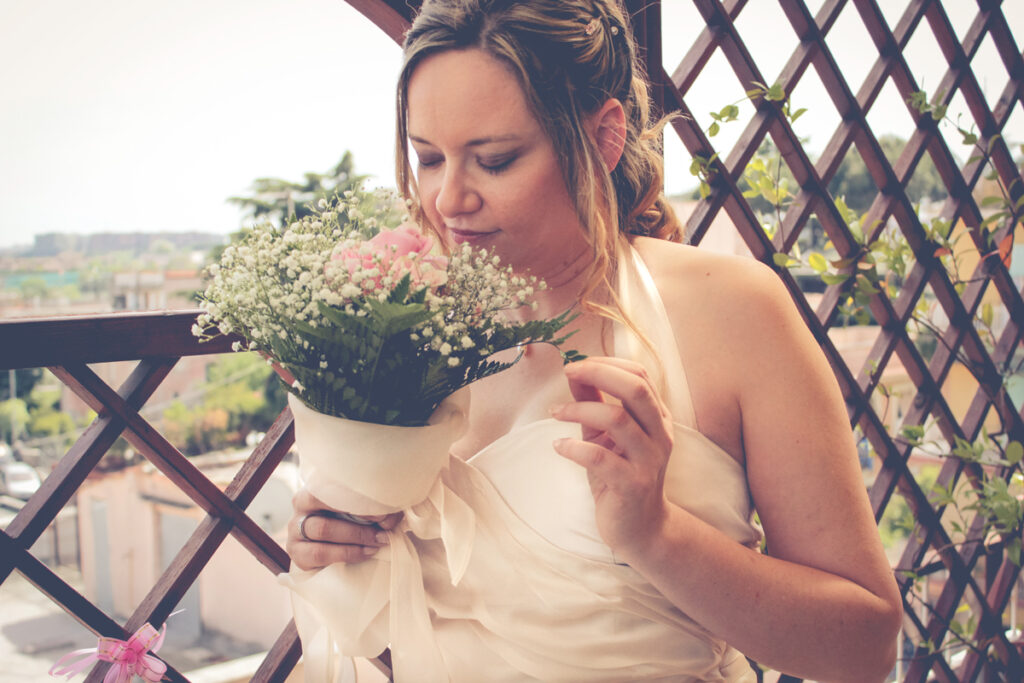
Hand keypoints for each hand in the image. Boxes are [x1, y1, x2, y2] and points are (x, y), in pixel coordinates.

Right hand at [286, 488, 401, 569]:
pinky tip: (366, 552)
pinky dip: (347, 553)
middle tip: (385, 529)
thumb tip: (391, 517)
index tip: (383, 508)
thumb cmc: (350, 518)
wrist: (333, 545)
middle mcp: (301, 506)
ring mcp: (295, 531)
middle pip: (328, 503)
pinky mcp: (297, 554)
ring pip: (324, 530)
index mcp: (316, 486)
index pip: (333, 485)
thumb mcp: (360, 507)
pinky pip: (320, 553)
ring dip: (356, 537)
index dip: (359, 497)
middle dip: (361, 521)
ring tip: (378, 541)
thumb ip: (374, 507)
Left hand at [551, 357, 673, 560]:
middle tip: (568, 373)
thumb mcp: (605, 436)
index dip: (607, 364)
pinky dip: (574, 447)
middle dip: (598, 373)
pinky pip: (600, 458)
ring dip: (579, 409)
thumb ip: (594, 403)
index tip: (576, 365)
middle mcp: (660, 434)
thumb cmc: (620, 476)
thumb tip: (574, 373)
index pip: (640, 375)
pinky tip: (559, 446)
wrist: (640, 529)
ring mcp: (649, 460)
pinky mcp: (632, 485)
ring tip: (555, 412)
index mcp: (657, 417)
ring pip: (617, 419)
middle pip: (636, 388)